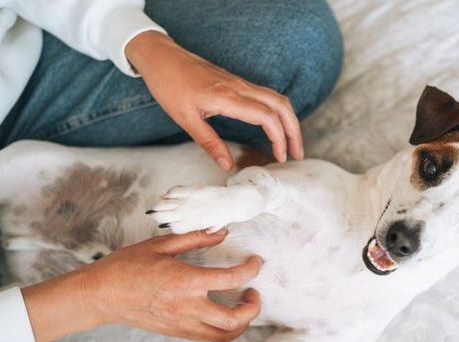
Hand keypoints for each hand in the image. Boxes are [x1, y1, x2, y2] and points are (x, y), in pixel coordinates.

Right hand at [22, 230, 261, 341]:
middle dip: (253, 308)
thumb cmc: (127, 267)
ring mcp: (183, 324)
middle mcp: (188, 307)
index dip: (251, 269)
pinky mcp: (177, 332)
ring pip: (224, 336)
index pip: (232, 279)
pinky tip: (221, 313)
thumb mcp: (161, 245)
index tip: (256, 262)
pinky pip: (207, 338)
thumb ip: (195, 238)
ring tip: (242, 307)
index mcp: (187, 282)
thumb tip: (221, 232)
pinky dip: (222, 330)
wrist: (100, 295)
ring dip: (241, 324)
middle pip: (235, 320)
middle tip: (253, 292)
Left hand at [125, 31, 302, 170]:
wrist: (162, 57)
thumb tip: (227, 166)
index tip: (280, 157)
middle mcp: (239, 87)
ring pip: (277, 99)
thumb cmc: (170, 86)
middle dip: (294, 131)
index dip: (279, 138)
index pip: (267, 116)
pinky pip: (267, 96)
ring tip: (291, 144)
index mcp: (228, 97)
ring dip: (289, 121)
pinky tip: (275, 128)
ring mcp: (240, 83)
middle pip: (281, 106)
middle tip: (297, 155)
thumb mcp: (185, 120)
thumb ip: (210, 144)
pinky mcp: (238, 83)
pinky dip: (278, 113)